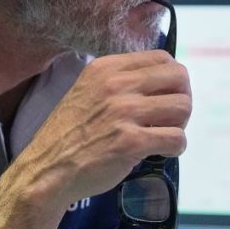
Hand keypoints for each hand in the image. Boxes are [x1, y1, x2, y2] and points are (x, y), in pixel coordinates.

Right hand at [0, 50, 190, 228]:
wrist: (46, 170)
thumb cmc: (69, 134)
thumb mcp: (87, 91)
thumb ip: (119, 82)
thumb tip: (161, 83)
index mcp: (106, 68)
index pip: (162, 58)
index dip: (172, 79)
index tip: (164, 97)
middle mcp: (116, 84)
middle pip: (179, 78)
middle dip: (181, 99)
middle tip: (169, 118)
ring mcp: (124, 112)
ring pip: (183, 107)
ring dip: (179, 124)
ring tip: (163, 135)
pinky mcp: (131, 142)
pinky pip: (176, 138)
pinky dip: (176, 147)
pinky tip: (161, 152)